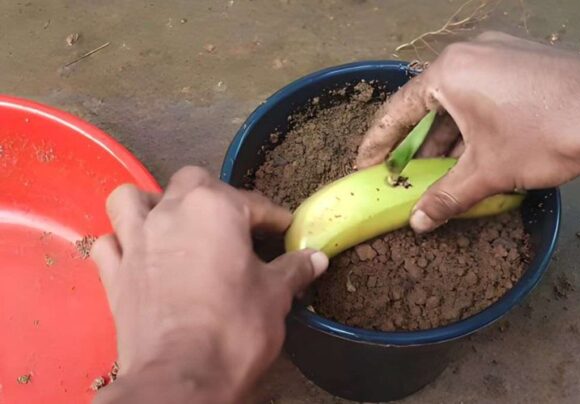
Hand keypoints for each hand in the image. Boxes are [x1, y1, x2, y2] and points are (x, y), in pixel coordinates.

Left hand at [92, 167, 327, 402]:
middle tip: (234, 226)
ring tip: (173, 223)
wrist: (182, 376)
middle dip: (215, 196)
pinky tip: (139, 256)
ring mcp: (136, 241)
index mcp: (216, 209)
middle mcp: (171, 212)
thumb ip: (293, 269)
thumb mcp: (275, 296)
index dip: (274, 218)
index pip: (254, 203)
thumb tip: (315, 258)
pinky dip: (122, 244)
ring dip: (152, 204)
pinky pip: (109, 244)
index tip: (285, 232)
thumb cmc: (235, 328)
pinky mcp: (114, 273)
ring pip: (132, 199)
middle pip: (192, 183)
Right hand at [358, 32, 579, 231]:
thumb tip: (419, 223)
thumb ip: (447, 197)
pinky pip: (487, 94)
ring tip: (443, 175)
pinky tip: (480, 154)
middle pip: (430, 104)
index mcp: (449, 72)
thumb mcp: (489, 171)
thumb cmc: (545, 134)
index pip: (398, 110)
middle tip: (407, 177)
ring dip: (450, 138)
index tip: (366, 167)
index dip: (379, 144)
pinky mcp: (526, 62)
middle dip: (419, 146)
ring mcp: (501, 53)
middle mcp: (471, 53)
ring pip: (462, 101)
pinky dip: (476, 125)